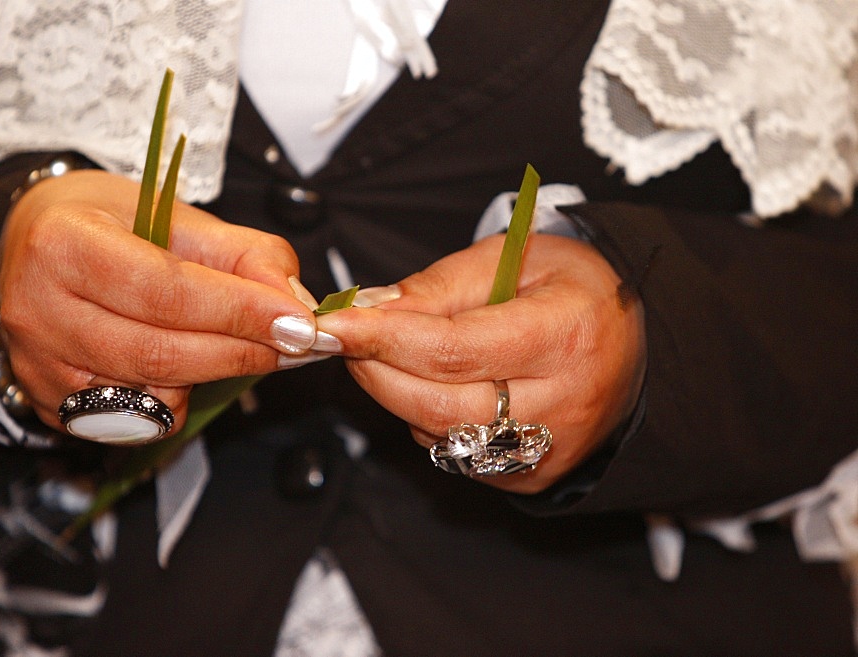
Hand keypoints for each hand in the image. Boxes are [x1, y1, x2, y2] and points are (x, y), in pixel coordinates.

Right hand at [0, 170, 317, 434]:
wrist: (40, 244)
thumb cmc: (110, 223)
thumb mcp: (180, 216)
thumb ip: (245, 254)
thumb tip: (295, 302)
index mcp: (62, 244)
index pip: (166, 290)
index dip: (239, 311)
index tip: (298, 322)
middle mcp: (36, 310)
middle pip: (160, 352)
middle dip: (242, 351)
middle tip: (296, 343)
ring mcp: (38, 365)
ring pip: (153, 394)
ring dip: (215, 373)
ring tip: (241, 342)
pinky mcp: (50, 405)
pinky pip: (139, 420)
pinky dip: (177, 396)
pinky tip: (185, 361)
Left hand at [315, 233, 645, 493]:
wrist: (635, 344)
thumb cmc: (575, 291)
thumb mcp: (516, 258)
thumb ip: (440, 285)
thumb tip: (372, 310)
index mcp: (566, 336)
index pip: (453, 350)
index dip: (383, 339)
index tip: (336, 325)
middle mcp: (564, 404)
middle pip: (438, 405)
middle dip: (374, 371)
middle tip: (346, 339)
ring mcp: (549, 450)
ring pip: (440, 434)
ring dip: (394, 394)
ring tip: (385, 353)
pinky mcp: (533, 476)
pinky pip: (455, 454)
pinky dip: (427, 419)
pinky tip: (431, 385)